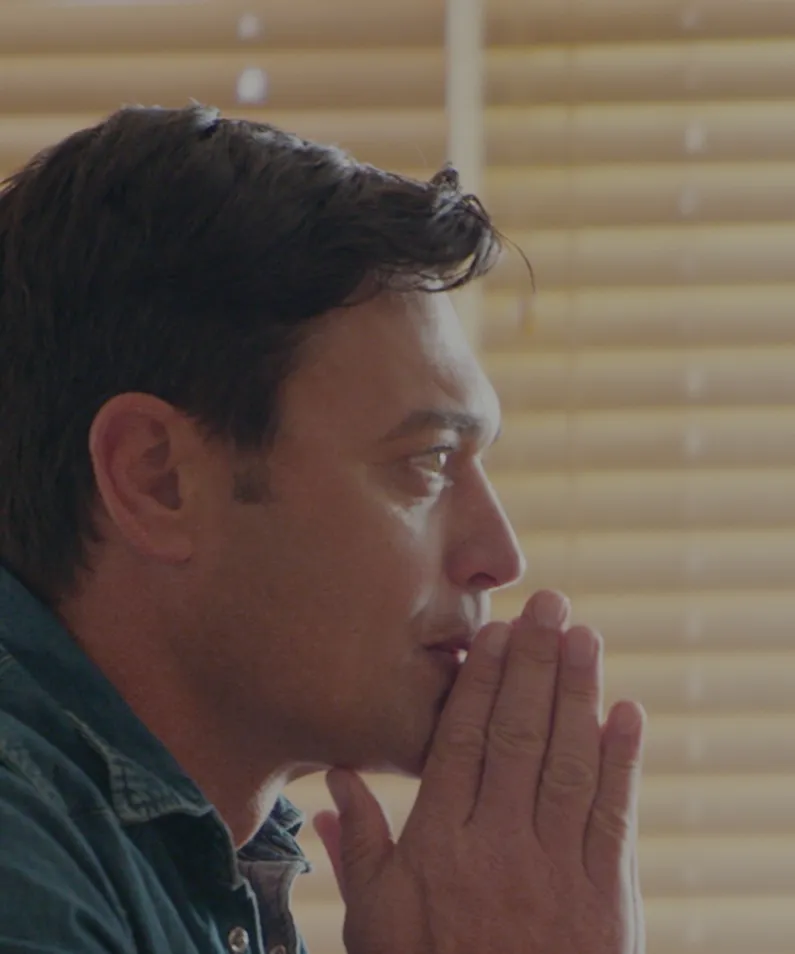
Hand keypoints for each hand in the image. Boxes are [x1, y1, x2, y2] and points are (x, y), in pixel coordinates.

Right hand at [314, 590, 645, 953]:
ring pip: (569, 763)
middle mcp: (498, 845)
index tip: (493, 631)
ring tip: (585, 637)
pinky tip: (626, 714)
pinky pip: (614, 817)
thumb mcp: (374, 924)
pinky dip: (623, 762)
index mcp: (440, 845)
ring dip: (580, 693)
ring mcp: (555, 869)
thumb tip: (337, 782)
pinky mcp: (605, 898)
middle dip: (534, 663)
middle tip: (549, 604)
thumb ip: (361, 848)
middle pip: (518, 736)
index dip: (481, 681)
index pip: (462, 742)